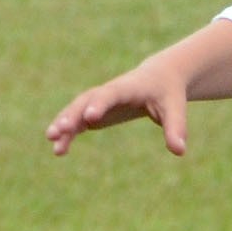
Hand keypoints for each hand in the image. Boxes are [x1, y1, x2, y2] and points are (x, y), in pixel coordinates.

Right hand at [46, 63, 193, 155]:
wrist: (158, 78)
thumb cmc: (168, 93)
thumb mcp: (175, 109)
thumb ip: (176, 128)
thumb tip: (179, 151)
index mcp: (128, 87)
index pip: (111, 94)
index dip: (100, 104)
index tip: (90, 117)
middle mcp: (109, 91)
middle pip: (86, 100)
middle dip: (72, 113)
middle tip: (59, 129)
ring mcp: (100, 101)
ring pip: (77, 109)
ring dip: (64, 122)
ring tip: (51, 140)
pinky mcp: (96, 112)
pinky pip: (78, 121)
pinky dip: (68, 133)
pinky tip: (59, 149)